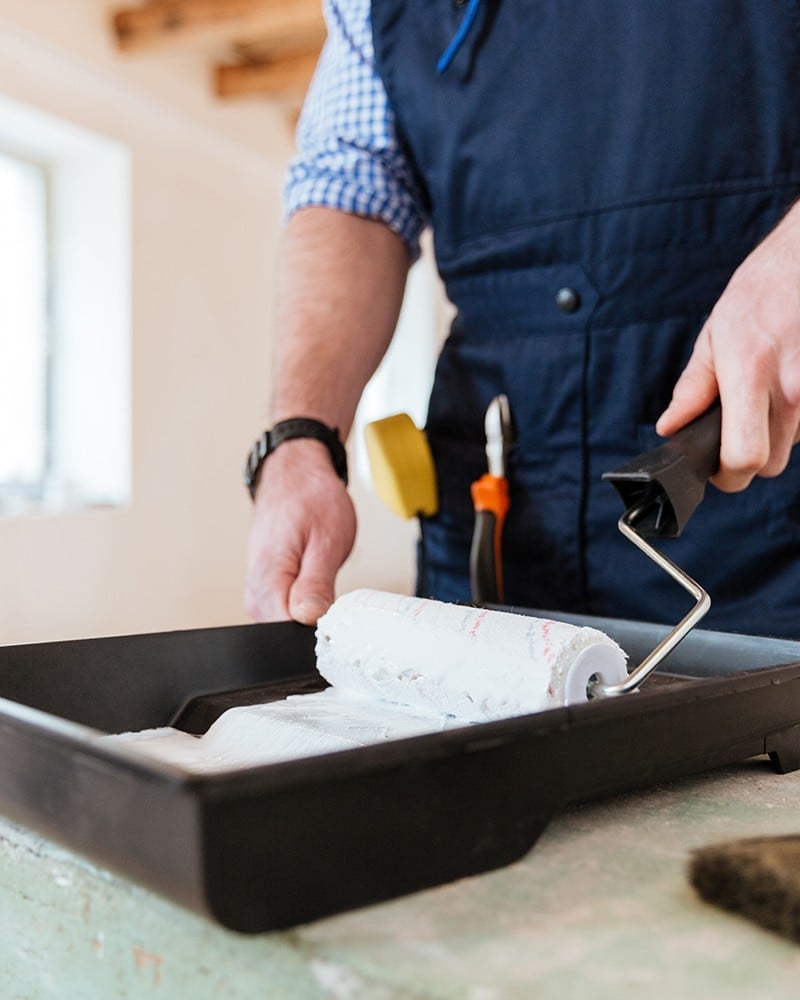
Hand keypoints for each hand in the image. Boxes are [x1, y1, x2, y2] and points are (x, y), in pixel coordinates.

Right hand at [244, 440, 355, 623]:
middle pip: (288, 634)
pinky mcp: (266, 592)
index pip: (285, 634)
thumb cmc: (312, 500)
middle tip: (333, 586)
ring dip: (314, 611)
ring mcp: (259, 593)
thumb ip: (316, 584)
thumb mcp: (327, 539)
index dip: (317, 631)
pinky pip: (288, 614)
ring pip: (290, 626)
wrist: (295, 477)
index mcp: (268, 579)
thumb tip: (308, 620)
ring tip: (322, 575)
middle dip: (317, 623)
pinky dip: (308, 603)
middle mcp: (257, 592)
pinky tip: (315, 581)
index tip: (335, 613)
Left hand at [656, 201, 799, 491]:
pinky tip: (793, 383)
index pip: (744, 458)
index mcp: (750, 374)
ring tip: (770, 389)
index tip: (717, 466)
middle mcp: (791, 387)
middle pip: (771, 464)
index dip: (727, 473)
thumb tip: (670, 426)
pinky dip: (799, 414)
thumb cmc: (765, 289)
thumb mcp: (717, 332)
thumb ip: (694, 387)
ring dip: (778, 431)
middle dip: (750, 458)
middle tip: (737, 432)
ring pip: (794, 444)